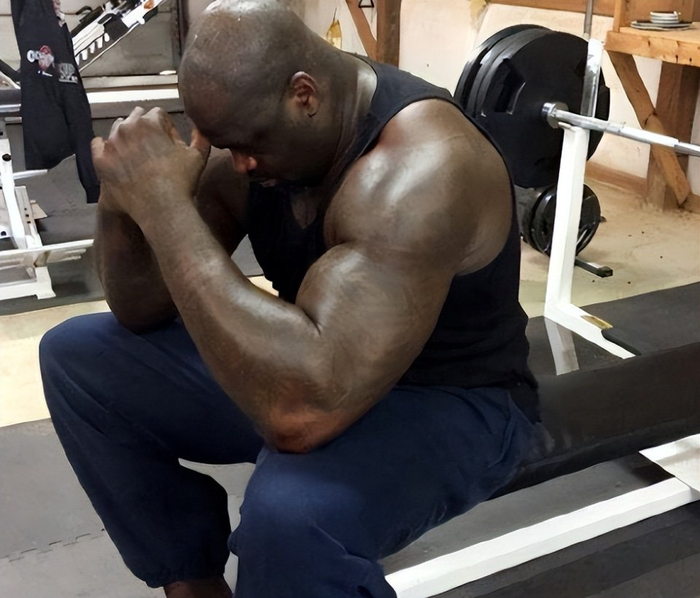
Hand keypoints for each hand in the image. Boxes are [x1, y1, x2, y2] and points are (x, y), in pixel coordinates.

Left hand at [92, 107, 210, 218]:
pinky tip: (114, 154)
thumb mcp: (198, 156)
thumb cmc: (181, 182)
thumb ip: (200, 137)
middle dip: (145, 129)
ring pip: (117, 130)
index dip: (166, 128)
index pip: (157, 115)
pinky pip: (97, 146)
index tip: (170, 142)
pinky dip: (105, 148)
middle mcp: (127, 128)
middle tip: (154, 149)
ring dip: (126, 138)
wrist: (162, 209)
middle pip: (135, 118)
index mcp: (149, 123)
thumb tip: (199, 126)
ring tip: (137, 155)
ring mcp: (111, 145)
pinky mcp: (101, 161)